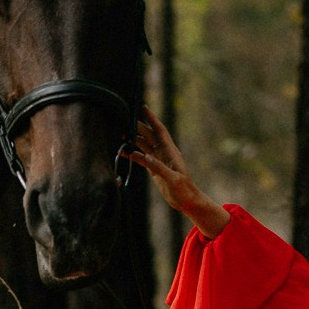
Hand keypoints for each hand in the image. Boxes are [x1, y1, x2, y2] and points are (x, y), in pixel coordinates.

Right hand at [123, 107, 228, 237]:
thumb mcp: (173, 179)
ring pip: (144, 145)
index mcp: (171, 151)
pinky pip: (142, 158)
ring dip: (133, 140)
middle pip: (149, 135)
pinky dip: (133, 155)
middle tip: (124, 120)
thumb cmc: (184, 190)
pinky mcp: (154, 169)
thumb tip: (143, 156)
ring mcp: (158, 160)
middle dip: (137, 127)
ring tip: (120, 135)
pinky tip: (124, 153)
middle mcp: (164, 153)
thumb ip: (158, 167)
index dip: (152, 119)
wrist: (187, 202)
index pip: (160, 130)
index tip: (143, 107)